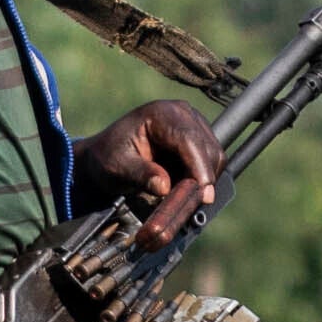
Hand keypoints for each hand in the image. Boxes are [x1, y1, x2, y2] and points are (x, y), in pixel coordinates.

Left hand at [83, 98, 224, 246]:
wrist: (106, 156)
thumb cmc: (108, 157)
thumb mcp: (118, 167)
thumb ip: (140, 174)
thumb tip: (164, 187)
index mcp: (161, 114)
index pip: (190, 139)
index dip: (200, 167)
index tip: (203, 193)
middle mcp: (182, 114)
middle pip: (209, 149)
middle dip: (203, 180)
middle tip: (190, 207)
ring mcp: (193, 125)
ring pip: (215, 158)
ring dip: (203, 183)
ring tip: (180, 201)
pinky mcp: (198, 140)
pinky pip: (211, 164)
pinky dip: (201, 181)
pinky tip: (183, 191)